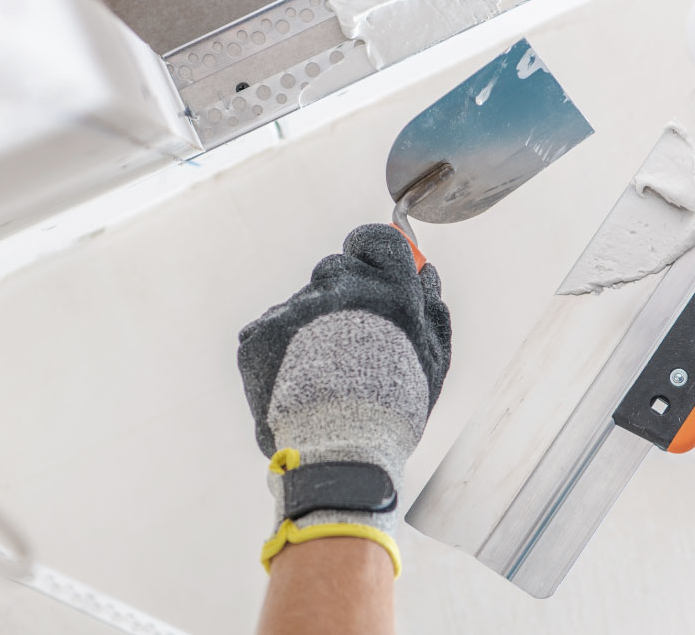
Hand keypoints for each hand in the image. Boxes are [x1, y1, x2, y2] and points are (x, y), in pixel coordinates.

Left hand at [236, 224, 451, 574]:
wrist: (337, 453)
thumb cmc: (392, 412)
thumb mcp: (433, 362)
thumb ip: (431, 309)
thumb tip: (424, 271)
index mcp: (392, 292)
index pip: (378, 241)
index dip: (368, 249)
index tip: (362, 261)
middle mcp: (344, 290)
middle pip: (334, 270)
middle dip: (339, 296)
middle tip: (342, 342)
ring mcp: (298, 308)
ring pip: (301, 305)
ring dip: (308, 329)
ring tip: (319, 378)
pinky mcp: (261, 332)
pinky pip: (270, 330)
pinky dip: (279, 352)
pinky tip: (293, 385)